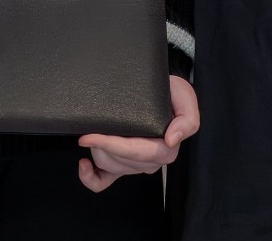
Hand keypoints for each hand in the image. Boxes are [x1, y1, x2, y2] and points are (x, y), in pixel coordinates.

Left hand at [77, 75, 199, 191]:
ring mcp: (135, 165)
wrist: (164, 91)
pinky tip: (84, 165)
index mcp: (165, 148)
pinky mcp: (123, 165)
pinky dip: (91, 178)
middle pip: (119, 161)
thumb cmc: (173, 94)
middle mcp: (151, 160)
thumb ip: (187, 120)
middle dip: (101, 145)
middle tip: (90, 126)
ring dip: (96, 152)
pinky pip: (105, 181)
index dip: (110, 145)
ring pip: (109, 167)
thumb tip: (171, 140)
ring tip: (92, 132)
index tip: (90, 136)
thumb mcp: (186, 98)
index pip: (135, 152)